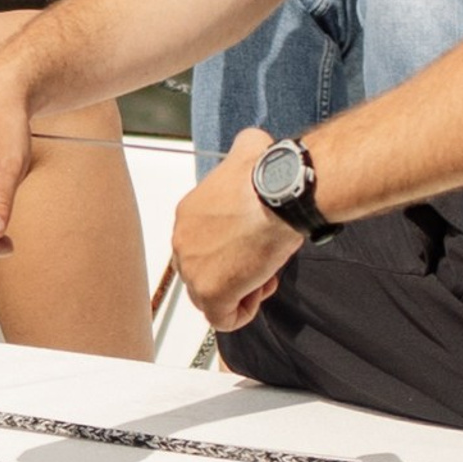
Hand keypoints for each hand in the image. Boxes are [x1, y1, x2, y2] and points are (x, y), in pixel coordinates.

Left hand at [171, 127, 302, 331]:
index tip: (252, 243)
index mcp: (188, 214)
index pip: (200, 244)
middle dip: (233, 272)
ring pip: (211, 297)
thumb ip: (245, 148)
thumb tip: (255, 142)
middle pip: (203, 271)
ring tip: (262, 277)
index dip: (229, 249)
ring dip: (239, 292)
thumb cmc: (269, 178)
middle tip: (259, 262)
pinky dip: (242, 313)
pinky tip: (258, 293)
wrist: (279, 194)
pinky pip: (222, 319)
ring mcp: (193, 269)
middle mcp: (182, 241)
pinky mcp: (211, 292)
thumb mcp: (250, 151)